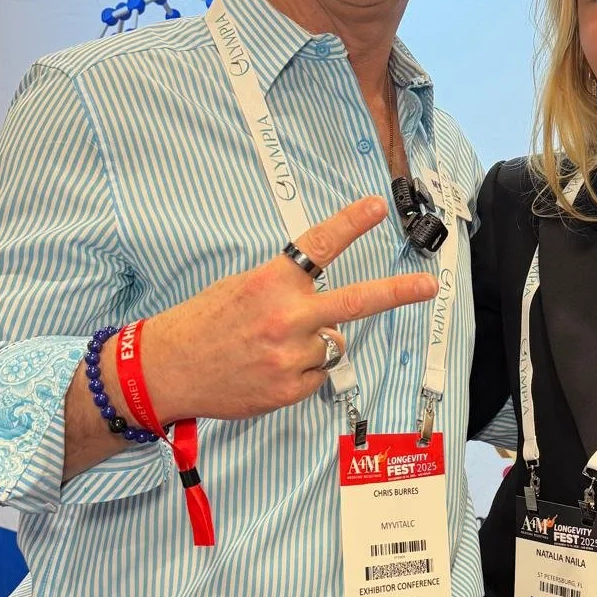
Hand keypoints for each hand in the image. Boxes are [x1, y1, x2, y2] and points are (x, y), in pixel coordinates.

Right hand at [115, 197, 436, 422]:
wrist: (167, 370)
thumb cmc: (202, 323)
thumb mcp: (239, 288)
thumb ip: (284, 289)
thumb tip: (324, 301)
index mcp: (270, 283)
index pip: (318, 246)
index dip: (351, 224)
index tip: (377, 207)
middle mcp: (285, 318)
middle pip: (355, 303)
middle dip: (397, 292)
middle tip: (429, 285)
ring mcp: (290, 356)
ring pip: (332, 344)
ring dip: (315, 344)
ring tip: (272, 347)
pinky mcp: (290, 388)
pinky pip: (318, 373)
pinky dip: (303, 370)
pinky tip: (269, 367)